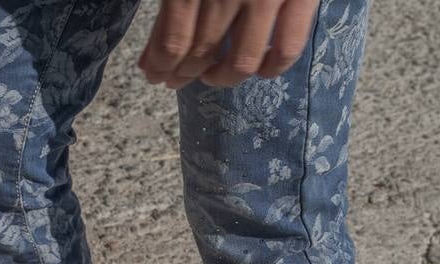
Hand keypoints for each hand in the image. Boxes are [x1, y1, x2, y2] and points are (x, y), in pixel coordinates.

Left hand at [137, 0, 319, 88]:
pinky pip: (287, 48)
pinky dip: (272, 68)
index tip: (153, 74)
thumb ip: (173, 2)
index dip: (159, 64)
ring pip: (241, 60)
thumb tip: (154, 53)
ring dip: (222, 77)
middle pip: (201, 51)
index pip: (173, 39)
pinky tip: (259, 71)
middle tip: (174, 80)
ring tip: (211, 77)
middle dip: (182, 72)